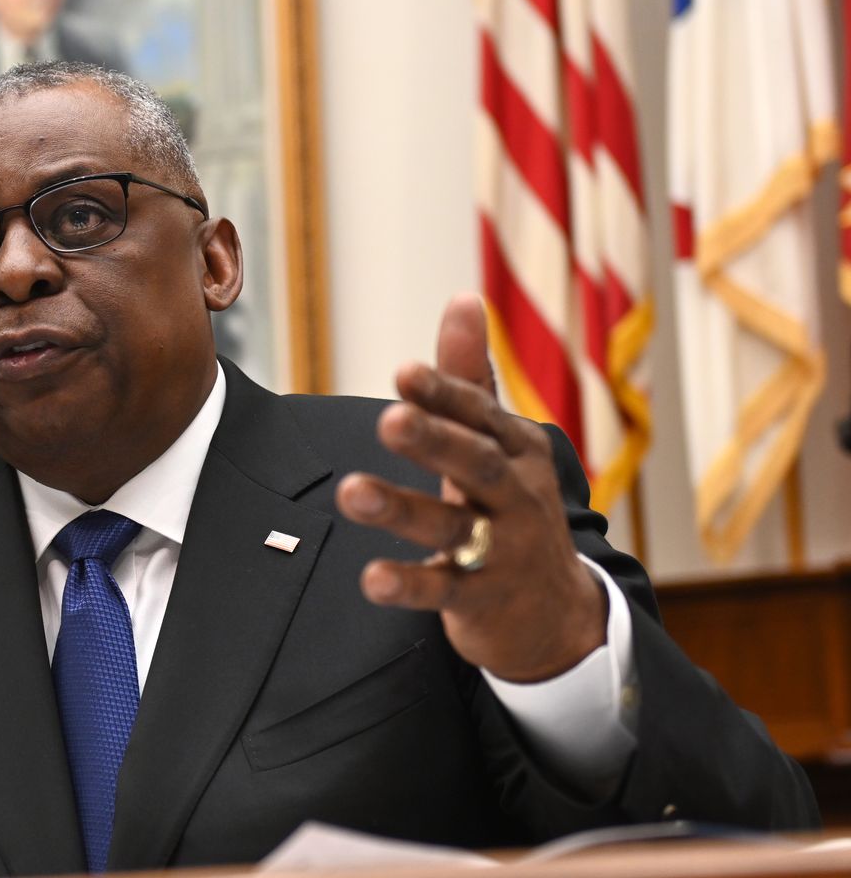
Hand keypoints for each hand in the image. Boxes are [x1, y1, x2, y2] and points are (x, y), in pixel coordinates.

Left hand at [334, 293, 606, 682]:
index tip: (403, 371)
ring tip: (351, 491)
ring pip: (454, 525)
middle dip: (433, 440)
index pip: (479, 414)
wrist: (557, 610)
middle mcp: (515, 494)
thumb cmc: (511, 504)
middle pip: (474, 463)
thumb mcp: (497, 440)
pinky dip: (409, 584)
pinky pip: (444, 590)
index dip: (443, 392)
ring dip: (402, 509)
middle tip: (387, 420)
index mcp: (515, 449)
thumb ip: (469, 376)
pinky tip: (371, 579)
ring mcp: (503, 549)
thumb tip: (462, 298)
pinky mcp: (483, 599)